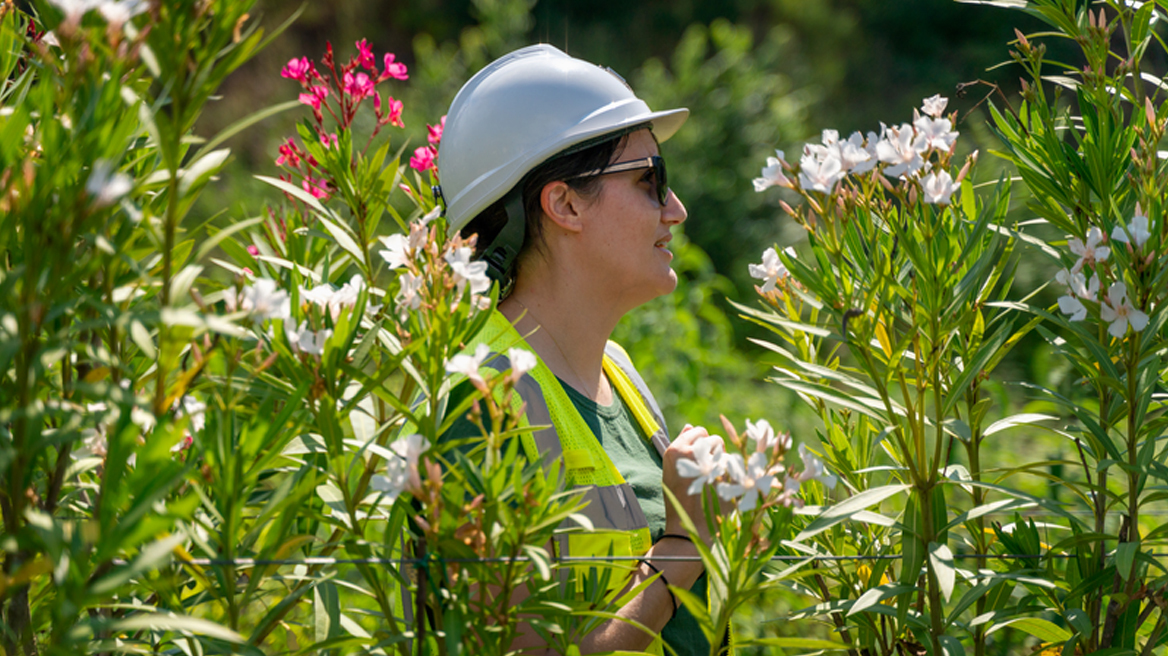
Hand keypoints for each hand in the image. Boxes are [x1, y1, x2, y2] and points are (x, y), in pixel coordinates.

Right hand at [661, 424, 723, 540]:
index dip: (702, 443)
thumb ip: (680, 446)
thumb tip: (690, 426)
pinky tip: (724, 487)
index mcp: (675, 450)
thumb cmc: (679, 497)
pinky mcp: (726, 477)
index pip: (698, 431)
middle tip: (709, 470)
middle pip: (714, 439)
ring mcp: (710, 465)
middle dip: (715, 451)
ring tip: (715, 478)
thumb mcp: (671, 469)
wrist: (690, 524)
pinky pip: (735, 467)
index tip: (700, 457)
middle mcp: (692, 454)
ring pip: (726, 451)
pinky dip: (734, 475)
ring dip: (725, 461)